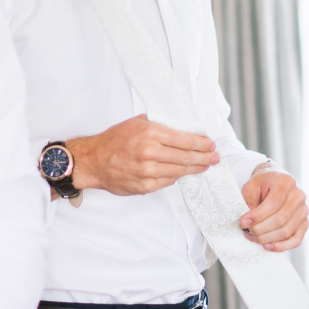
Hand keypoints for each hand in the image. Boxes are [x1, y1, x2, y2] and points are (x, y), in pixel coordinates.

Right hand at [65, 114, 218, 195]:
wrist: (93, 161)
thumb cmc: (113, 141)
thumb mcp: (136, 123)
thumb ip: (158, 124)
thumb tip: (180, 126)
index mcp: (150, 133)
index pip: (185, 139)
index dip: (202, 143)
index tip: (211, 144)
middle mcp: (150, 152)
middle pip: (186, 157)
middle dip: (204, 157)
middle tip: (214, 157)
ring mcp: (148, 171)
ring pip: (180, 171)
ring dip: (195, 169)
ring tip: (204, 166)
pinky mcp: (145, 186)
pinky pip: (168, 182)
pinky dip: (176, 177)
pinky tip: (183, 173)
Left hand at [239, 171, 307, 251]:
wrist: (275, 184)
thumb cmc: (262, 185)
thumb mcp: (251, 186)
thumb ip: (249, 200)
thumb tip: (248, 222)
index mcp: (286, 183)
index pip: (274, 203)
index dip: (258, 216)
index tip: (243, 222)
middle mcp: (298, 196)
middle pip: (280, 219)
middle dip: (260, 229)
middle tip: (246, 231)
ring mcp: (303, 211)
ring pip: (286, 231)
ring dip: (267, 238)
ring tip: (252, 237)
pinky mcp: (304, 224)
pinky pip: (296, 240)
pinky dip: (281, 246)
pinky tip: (267, 246)